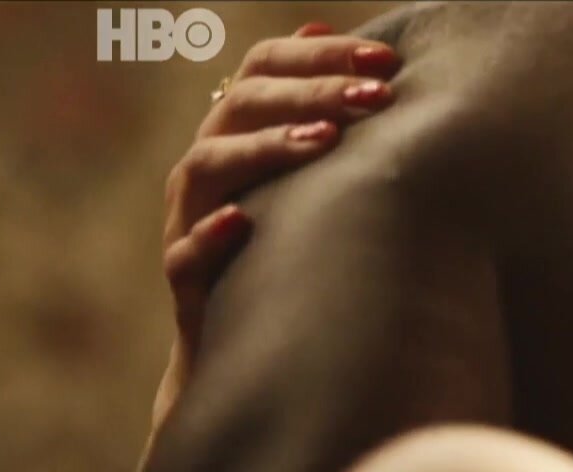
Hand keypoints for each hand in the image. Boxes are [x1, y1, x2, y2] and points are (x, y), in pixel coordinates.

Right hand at [155, 22, 401, 424]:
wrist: (246, 339)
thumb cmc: (287, 242)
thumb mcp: (302, 173)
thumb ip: (311, 104)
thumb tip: (322, 21)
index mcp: (237, 131)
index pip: (265, 68)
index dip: (321, 56)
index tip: (387, 61)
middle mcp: (208, 164)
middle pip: (243, 103)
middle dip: (312, 93)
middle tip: (375, 95)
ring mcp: (187, 217)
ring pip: (209, 163)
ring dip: (268, 148)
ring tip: (325, 141)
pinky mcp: (185, 277)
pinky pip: (185, 250)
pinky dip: (211, 233)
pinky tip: (243, 221)